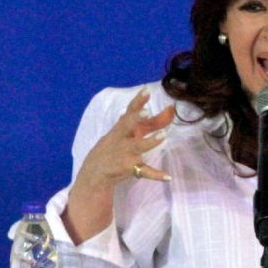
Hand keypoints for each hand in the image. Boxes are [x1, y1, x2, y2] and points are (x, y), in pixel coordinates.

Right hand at [65, 89, 173, 242]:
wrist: (95, 171)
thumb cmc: (117, 145)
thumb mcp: (129, 132)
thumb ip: (151, 122)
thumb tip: (171, 110)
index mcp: (121, 128)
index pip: (129, 111)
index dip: (138, 101)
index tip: (146, 91)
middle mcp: (122, 138)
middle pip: (128, 126)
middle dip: (136, 118)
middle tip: (147, 112)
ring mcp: (125, 153)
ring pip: (138, 147)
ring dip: (150, 141)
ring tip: (163, 136)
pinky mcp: (129, 168)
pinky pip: (144, 172)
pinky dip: (156, 175)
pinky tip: (167, 177)